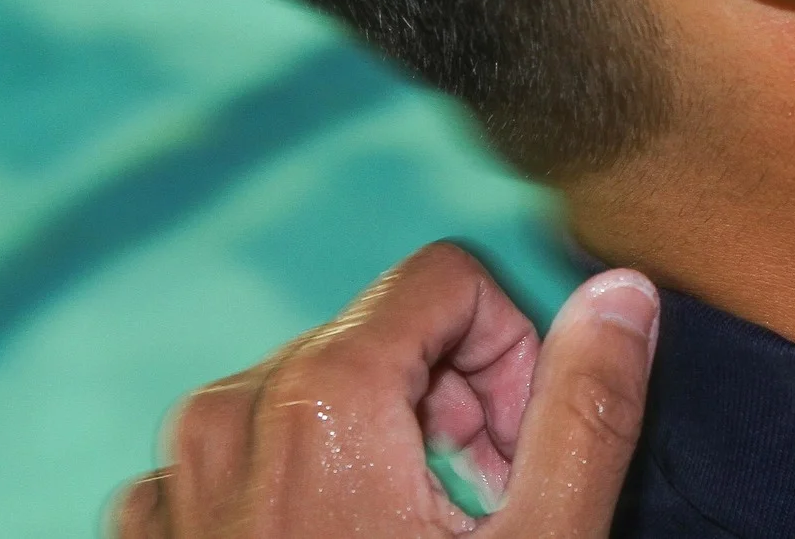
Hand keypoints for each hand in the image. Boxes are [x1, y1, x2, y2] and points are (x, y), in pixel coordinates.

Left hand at [108, 241, 657, 537]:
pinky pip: (227, 464)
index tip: (521, 449)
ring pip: (303, 393)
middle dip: (453, 401)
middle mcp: (230, 415)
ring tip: (420, 538)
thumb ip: (587, 407)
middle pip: (378, 333)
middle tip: (491, 503)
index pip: (446, 280)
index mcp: (324, 395)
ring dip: (377, 443)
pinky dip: (289, 492)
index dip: (512, 350)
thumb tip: (622, 294)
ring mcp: (172, 483)